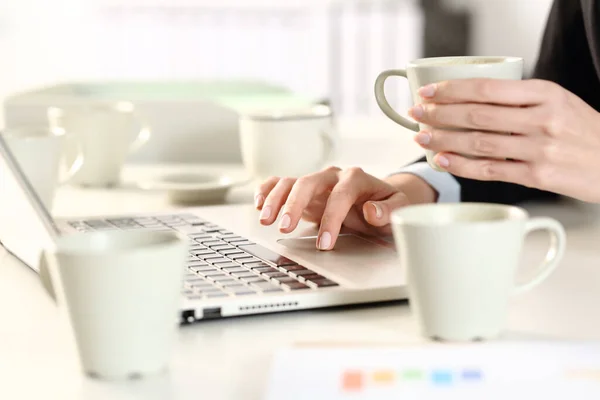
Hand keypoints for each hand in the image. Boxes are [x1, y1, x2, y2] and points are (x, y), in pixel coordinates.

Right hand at [254, 167, 434, 249]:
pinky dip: (268, 190)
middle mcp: (333, 176)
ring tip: (266, 220)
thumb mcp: (399, 209)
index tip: (325, 243)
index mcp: (356, 178)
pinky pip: (281, 183)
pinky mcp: (304, 189)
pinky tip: (259, 204)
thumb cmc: (387, 205)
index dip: (331, 218)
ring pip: (291, 182)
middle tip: (285, 227)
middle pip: (308, 183)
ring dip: (275, 199)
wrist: (379, 199)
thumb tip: (371, 210)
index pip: (340, 195)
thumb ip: (388, 210)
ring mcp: (316, 181)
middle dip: (294, 205)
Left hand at [408, 78, 599, 201]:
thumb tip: (469, 101)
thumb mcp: (559, 102)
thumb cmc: (582, 131)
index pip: (487, 88)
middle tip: (416, 113)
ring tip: (422, 137)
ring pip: (479, 142)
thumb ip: (521, 100)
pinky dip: (462, 166)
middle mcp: (543, 118)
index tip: (427, 92)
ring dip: (444, 139)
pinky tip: (442, 160)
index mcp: (545, 93)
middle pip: (477, 114)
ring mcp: (540, 149)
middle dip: (439, 113)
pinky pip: (491, 170)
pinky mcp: (538, 176)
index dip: (451, 90)